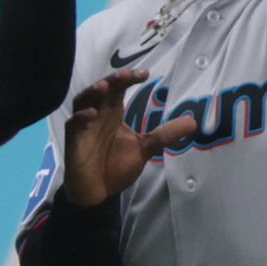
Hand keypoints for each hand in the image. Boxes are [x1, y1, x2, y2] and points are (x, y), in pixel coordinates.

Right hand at [62, 70, 197, 206]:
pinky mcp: (73, 140)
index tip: (145, 73)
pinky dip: (81, 117)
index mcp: (112, 112)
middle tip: (126, 76)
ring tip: (104, 87)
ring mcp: (84, 126)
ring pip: (83, 100)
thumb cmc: (115, 167)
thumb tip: (192, 122)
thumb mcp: (145, 148)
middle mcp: (97, 114)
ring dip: (92, 92)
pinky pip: (73, 124)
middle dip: (112, 80)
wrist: (98, 192)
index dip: (129, 77)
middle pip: (101, 89)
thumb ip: (164, 134)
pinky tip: (92, 114)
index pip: (119, 87)